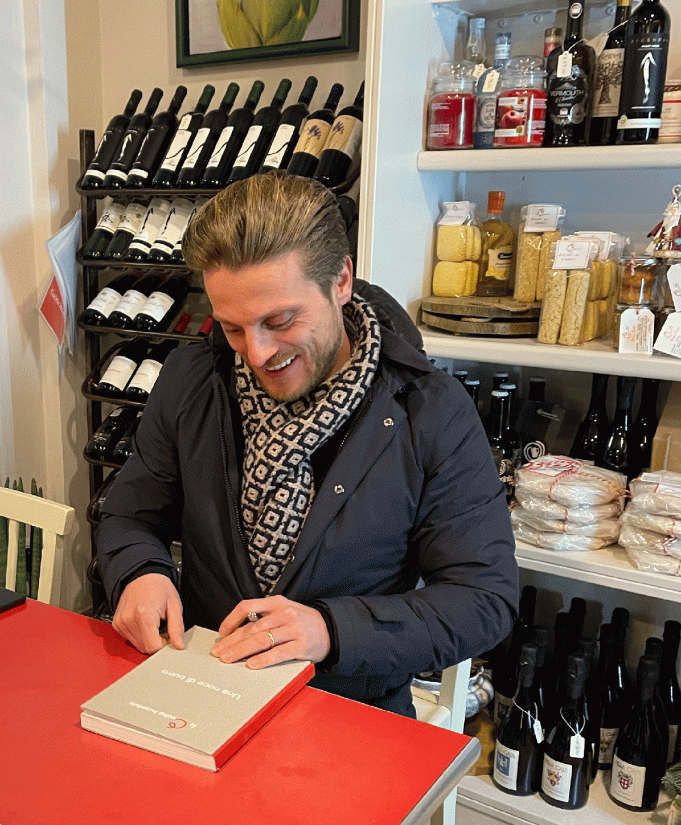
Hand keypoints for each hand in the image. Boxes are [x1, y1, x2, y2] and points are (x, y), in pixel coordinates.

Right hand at [112, 573, 184, 654]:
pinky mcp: (117, 624)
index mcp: (144, 615)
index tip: (169, 637)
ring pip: (137, 645)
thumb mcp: (174, 604)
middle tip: (162, 627)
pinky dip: (139, 635)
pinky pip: (130, 639)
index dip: (164, 645)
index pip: (153, 647)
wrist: (142, 575)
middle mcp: (129, 620)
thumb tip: (179, 645)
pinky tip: (144, 623)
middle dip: (156, 642)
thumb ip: (177, 627)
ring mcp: (121, 623)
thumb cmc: (158, 586)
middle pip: (144, 648)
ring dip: (147, 639)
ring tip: (154, 623)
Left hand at [211, 595, 329, 668]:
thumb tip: (237, 632)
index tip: (222, 633)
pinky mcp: (301, 645)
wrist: (331, 629)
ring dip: (241, 651)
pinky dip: (263, 659)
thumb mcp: (285, 611)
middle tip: (218, 652)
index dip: (231, 620)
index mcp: (277, 602)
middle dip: (232, 641)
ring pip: (262, 639)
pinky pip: (278, 653)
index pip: (248, 606)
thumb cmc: (303, 622)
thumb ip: (265, 617)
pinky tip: (252, 665)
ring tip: (228, 659)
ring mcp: (293, 629)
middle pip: (252, 627)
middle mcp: (284, 613)